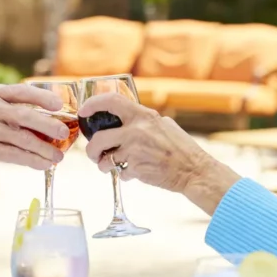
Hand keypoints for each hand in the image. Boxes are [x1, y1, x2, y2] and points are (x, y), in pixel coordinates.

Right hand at [0, 84, 69, 170]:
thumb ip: (6, 109)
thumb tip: (42, 121)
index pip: (22, 91)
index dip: (43, 97)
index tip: (59, 104)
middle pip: (25, 115)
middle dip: (49, 125)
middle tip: (65, 133)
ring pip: (22, 138)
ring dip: (44, 149)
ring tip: (58, 157)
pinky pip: (13, 155)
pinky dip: (31, 160)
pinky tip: (43, 165)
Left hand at [78, 93, 212, 193]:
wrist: (194, 171)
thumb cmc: (181, 149)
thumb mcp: (164, 125)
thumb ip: (143, 121)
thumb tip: (125, 119)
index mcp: (144, 116)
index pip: (112, 101)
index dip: (93, 105)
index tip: (83, 111)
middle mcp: (137, 131)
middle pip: (98, 138)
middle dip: (91, 149)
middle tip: (94, 154)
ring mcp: (135, 151)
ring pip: (105, 159)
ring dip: (104, 166)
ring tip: (110, 167)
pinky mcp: (136, 169)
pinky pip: (120, 173)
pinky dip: (124, 175)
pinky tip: (134, 173)